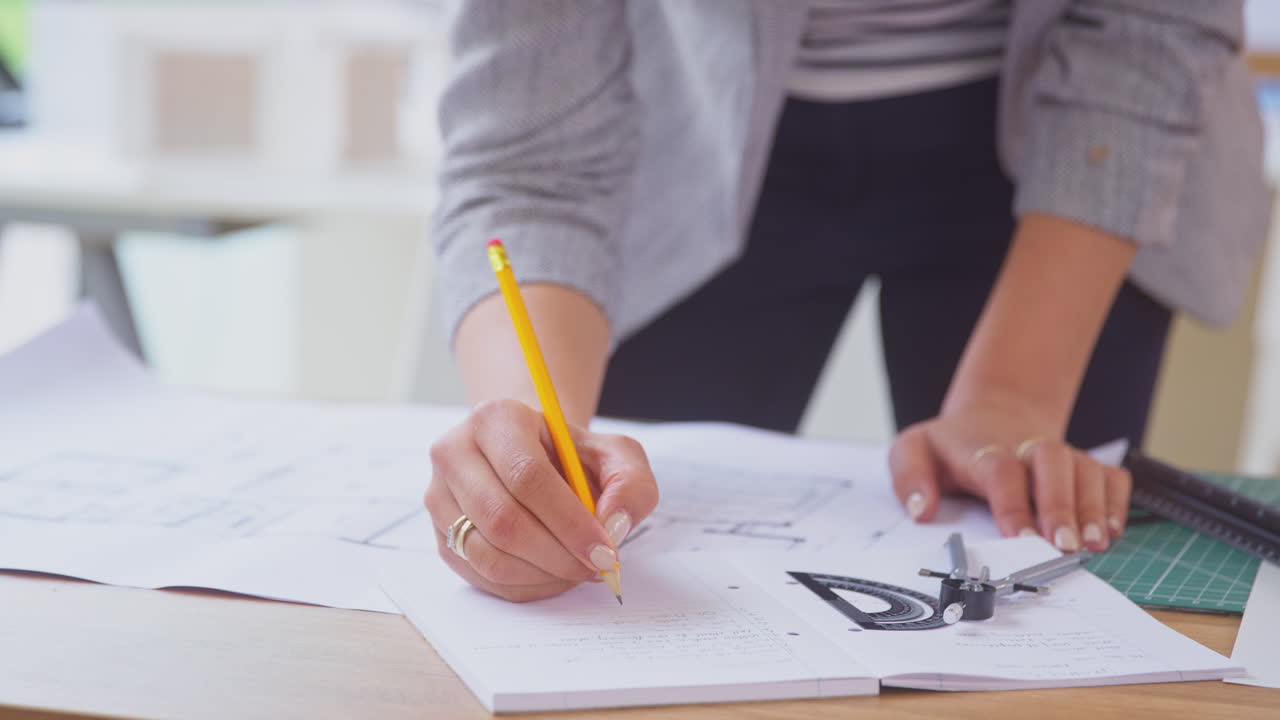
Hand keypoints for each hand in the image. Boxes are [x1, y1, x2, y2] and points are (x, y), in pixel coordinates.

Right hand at [424, 399, 658, 601]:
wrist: (534, 459)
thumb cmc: (573, 458)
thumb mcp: (616, 455)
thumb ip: (630, 484)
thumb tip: (613, 525)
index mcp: (496, 418)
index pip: (526, 476)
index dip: (569, 522)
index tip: (605, 550)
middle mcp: (454, 453)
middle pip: (503, 520)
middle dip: (558, 555)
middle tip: (596, 567)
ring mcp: (439, 496)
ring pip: (487, 555)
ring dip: (542, 574)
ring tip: (576, 569)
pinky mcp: (439, 534)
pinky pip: (480, 576)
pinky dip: (525, 585)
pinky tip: (552, 573)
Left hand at [888, 401, 1129, 552]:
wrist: (993, 414)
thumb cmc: (951, 446)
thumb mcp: (913, 450)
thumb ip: (909, 477)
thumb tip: (921, 510)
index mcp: (982, 449)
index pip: (1000, 471)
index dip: (1013, 504)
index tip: (1020, 539)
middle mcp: (1026, 448)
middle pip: (1052, 462)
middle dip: (1061, 504)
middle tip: (1064, 545)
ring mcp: (1060, 455)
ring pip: (1086, 470)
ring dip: (1094, 508)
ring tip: (1094, 545)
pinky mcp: (1084, 465)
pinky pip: (1110, 477)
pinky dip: (1116, 502)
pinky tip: (1112, 532)